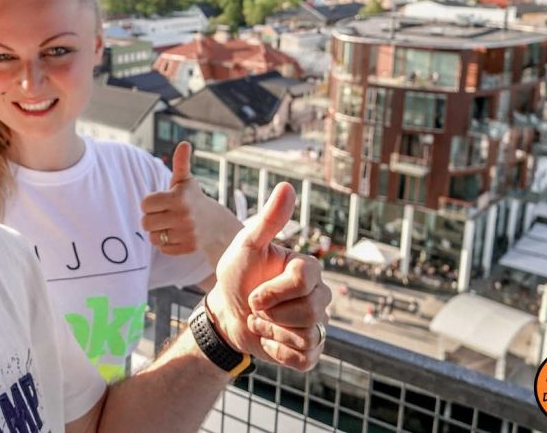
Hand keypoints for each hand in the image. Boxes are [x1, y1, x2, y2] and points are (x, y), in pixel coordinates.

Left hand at [141, 142, 238, 259]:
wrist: (215, 224)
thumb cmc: (193, 198)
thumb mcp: (185, 181)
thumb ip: (180, 163)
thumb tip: (184, 144)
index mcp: (179, 198)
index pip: (145, 204)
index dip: (149, 203)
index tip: (160, 202)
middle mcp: (184, 216)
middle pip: (145, 222)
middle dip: (152, 219)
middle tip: (163, 215)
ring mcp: (186, 233)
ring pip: (152, 237)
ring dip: (157, 232)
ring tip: (169, 225)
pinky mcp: (188, 248)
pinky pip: (162, 249)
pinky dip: (165, 244)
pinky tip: (176, 235)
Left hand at [205, 182, 331, 370]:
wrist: (226, 312)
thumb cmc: (237, 275)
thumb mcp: (246, 245)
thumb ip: (268, 220)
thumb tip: (286, 186)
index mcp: (309, 268)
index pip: (303, 281)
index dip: (272, 292)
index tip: (254, 292)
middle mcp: (320, 295)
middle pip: (310, 311)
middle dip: (271, 313)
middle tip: (255, 307)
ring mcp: (318, 323)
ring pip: (308, 336)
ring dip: (272, 332)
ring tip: (261, 321)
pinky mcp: (311, 350)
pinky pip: (305, 359)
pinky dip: (279, 352)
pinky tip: (269, 340)